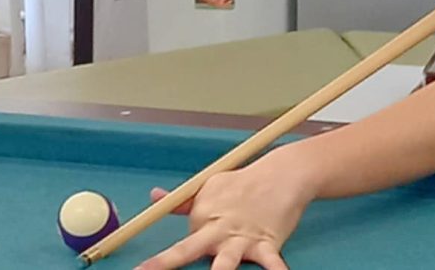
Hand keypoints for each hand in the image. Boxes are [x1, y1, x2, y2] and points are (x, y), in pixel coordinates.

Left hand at [136, 153, 314, 269]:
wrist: (280, 174)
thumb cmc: (242, 183)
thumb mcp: (208, 188)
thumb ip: (181, 201)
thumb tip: (154, 196)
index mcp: (201, 218)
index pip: (179, 247)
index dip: (161, 263)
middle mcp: (218, 230)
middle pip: (188, 249)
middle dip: (165, 262)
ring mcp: (242, 238)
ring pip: (226, 262)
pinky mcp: (267, 243)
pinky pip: (272, 263)